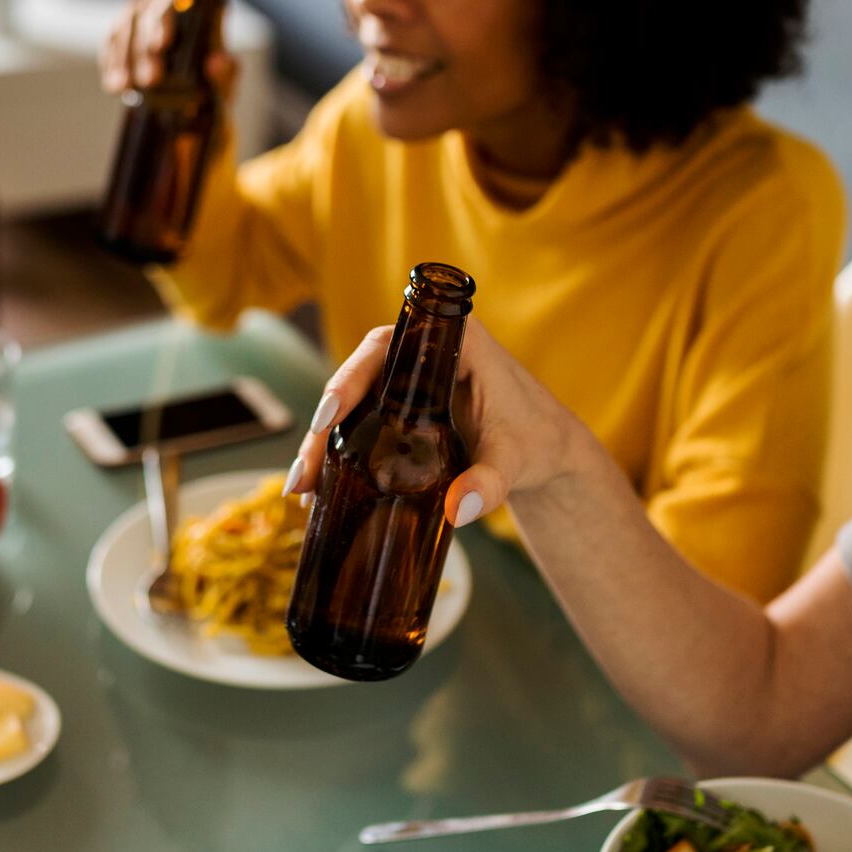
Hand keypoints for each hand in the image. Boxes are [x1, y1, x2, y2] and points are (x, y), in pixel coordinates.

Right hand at [98, 0, 237, 99]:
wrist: (196, 95)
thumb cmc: (213, 79)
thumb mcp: (226, 79)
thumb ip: (227, 72)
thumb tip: (216, 63)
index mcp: (191, 4)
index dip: (165, 19)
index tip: (163, 45)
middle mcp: (161, 3)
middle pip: (144, 15)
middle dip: (143, 49)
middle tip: (149, 80)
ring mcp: (139, 16)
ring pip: (123, 28)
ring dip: (122, 58)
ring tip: (126, 86)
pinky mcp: (121, 34)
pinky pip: (110, 43)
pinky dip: (110, 64)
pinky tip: (114, 85)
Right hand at [285, 318, 607, 526]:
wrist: (548, 454)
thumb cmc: (538, 443)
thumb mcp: (516, 462)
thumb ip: (492, 483)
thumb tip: (457, 510)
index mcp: (454, 340)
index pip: (388, 345)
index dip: (351, 375)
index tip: (329, 413)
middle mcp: (425, 353)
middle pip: (359, 376)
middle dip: (326, 423)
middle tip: (307, 468)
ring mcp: (411, 381)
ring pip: (354, 402)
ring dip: (324, 442)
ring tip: (303, 488)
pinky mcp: (405, 409)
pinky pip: (363, 422)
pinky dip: (340, 452)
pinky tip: (319, 488)